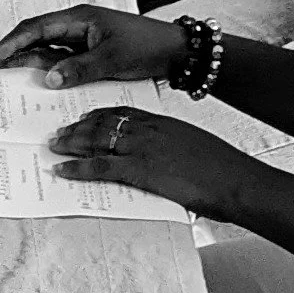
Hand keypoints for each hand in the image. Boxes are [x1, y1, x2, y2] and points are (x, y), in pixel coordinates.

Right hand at [0, 3, 185, 87]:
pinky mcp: (89, 55)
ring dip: (28, 63)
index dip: (11, 43)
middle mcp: (77, 27)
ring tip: (6, 77)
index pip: (36, 28)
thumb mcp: (112, 59)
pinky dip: (49, 72)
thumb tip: (50, 78)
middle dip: (12, 51)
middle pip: (36, 38)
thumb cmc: (148, 46)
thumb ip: (79, 69)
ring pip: (47, 51)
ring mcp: (82, 41)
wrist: (175, 52)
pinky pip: (62, 63)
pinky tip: (40, 83)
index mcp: (80, 18)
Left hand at [48, 107, 242, 215]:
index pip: (124, 111)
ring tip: (55, 146)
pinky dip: (78, 168)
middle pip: (105, 122)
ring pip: (97, 140)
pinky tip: (63, 170)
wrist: (237, 181)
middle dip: (79, 127)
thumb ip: (177, 151)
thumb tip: (168, 162)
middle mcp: (150, 130)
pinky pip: (100, 166)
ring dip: (72, 143)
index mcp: (165, 122)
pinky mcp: (141, 170)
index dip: (101, 114)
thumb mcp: (197, 150)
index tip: (86, 117)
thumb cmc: (225, 170)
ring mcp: (144, 148)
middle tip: (61, 131)